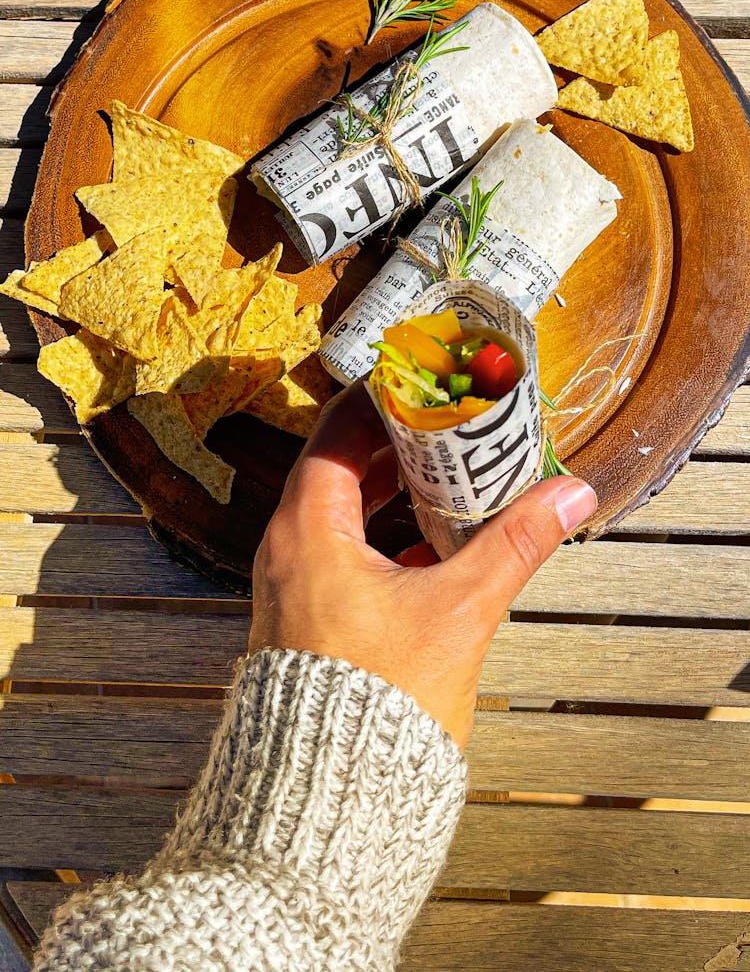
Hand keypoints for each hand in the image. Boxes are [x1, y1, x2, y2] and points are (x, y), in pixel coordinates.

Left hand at [249, 382, 596, 747]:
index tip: (427, 380)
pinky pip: (343, 552)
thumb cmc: (373, 708)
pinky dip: (385, 535)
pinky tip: (432, 544)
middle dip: (399, 444)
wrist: (326, 801)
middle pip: (340, 467)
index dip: (384, 399)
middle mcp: (288, 551)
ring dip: (393, 491)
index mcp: (307, 531)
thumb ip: (514, 545)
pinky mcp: (308, 620)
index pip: (337, 431)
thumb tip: (566, 493)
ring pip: (343, 512)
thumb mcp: (458, 611)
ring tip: (450, 475)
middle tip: (450, 423)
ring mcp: (294, 587)